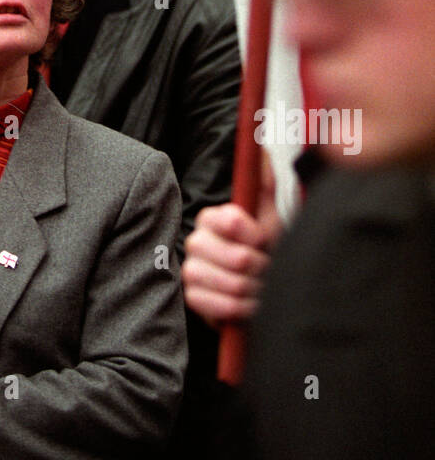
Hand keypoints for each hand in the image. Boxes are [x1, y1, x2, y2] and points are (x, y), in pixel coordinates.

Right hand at [182, 155, 280, 325]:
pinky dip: (241, 309)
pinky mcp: (192, 299)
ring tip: (262, 289)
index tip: (264, 240)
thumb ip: (262, 183)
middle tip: (268, 269)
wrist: (260, 290)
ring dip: (255, 291)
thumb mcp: (268, 215)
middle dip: (261, 267)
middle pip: (237, 258)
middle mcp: (196, 242)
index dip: (255, 235)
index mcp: (212, 218)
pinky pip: (220, 306)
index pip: (231, 221)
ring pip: (231, 284)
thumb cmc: (264, 252)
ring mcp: (191, 271)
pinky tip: (248, 306)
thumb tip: (260, 150)